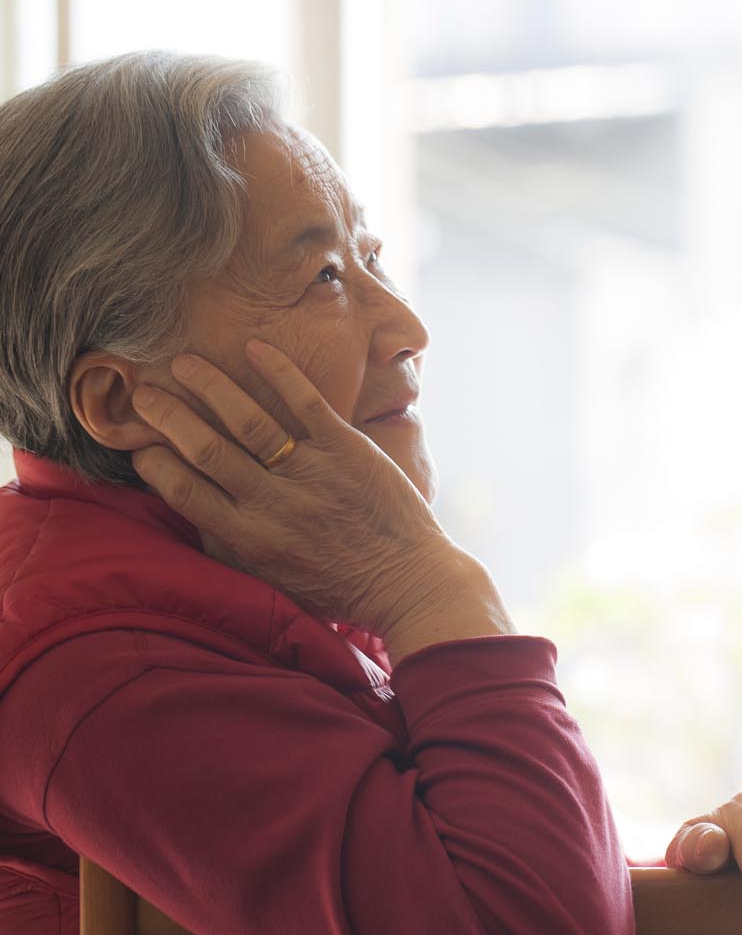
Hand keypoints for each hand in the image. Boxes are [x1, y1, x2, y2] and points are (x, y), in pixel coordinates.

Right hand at [129, 339, 464, 635]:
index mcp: (249, 538)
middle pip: (205, 449)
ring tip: (184, 363)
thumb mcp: (273, 580)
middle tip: (144, 394)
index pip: (186, 491)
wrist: (407, 582)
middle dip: (167, 417)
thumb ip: (232, 547)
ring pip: (248, 421)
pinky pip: (306, 402)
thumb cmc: (339, 586)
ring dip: (210, 387)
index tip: (141, 444)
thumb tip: (193, 511)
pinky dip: (279, 372)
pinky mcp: (347, 450)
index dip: (155, 463)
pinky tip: (254, 348)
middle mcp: (274, 505)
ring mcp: (311, 473)